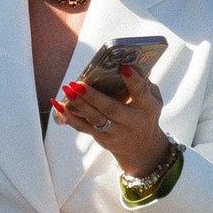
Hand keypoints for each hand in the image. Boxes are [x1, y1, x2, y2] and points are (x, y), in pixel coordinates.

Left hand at [52, 57, 168, 180]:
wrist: (140, 148)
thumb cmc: (145, 115)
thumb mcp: (153, 101)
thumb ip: (145, 84)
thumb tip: (132, 64)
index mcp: (146, 108)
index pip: (140, 93)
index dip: (133, 81)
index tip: (123, 67)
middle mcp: (130, 122)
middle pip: (110, 109)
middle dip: (93, 96)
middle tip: (78, 83)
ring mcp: (115, 132)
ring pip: (94, 119)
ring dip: (78, 104)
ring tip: (67, 90)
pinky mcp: (101, 137)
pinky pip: (82, 127)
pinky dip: (69, 117)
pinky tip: (58, 106)